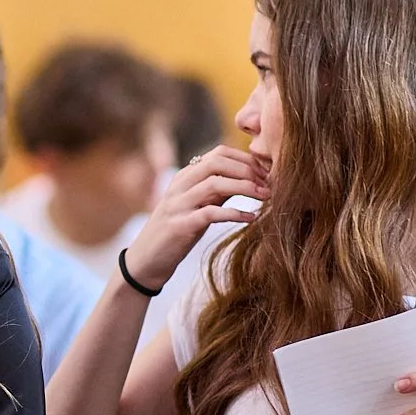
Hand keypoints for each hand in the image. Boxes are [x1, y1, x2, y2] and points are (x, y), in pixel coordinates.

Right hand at [124, 147, 271, 287]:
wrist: (146, 260)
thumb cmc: (176, 233)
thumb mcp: (196, 206)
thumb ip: (217, 191)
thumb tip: (249, 179)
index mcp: (184, 177)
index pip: (218, 153)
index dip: (246, 159)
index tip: (266, 173)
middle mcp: (179, 186)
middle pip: (217, 162)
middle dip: (248, 169)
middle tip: (269, 183)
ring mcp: (178, 205)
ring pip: (215, 183)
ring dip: (245, 187)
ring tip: (266, 197)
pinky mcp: (180, 226)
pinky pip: (211, 213)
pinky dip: (235, 213)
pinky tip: (252, 218)